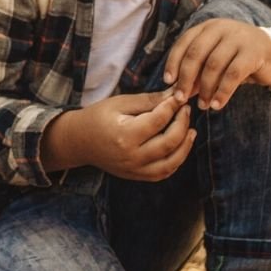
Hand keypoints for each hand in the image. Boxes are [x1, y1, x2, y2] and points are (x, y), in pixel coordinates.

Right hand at [53, 88, 194, 179]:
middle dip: (183, 124)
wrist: (79, 141)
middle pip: (169, 142)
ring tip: (191, 131)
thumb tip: (175, 94)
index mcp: (124, 135)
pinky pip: (163, 173)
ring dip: (186, 146)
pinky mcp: (136, 176)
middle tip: (186, 110)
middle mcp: (131, 156)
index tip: (179, 97)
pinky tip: (180, 147)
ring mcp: (134, 169)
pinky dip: (176, 161)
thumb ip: (149, 101)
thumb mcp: (120, 103)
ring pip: (171, 162)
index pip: (158, 120)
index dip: (172, 106)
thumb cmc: (98, 117)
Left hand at [164, 18, 270, 109]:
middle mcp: (222, 28)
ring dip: (205, 89)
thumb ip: (198, 72)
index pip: (184, 43)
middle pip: (196, 53)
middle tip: (181, 98)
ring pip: (214, 65)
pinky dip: (223, 92)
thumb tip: (178, 91)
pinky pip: (233, 74)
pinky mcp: (254, 52)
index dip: (173, 63)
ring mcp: (239, 38)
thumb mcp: (217, 61)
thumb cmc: (239, 59)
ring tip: (203, 105)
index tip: (168, 82)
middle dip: (186, 78)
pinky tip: (217, 104)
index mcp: (208, 27)